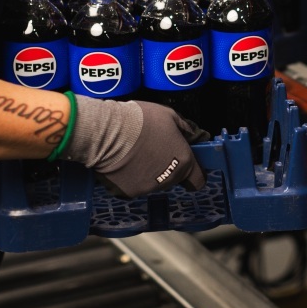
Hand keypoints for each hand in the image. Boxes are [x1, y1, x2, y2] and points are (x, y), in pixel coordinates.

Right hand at [64, 96, 207, 198]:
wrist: (108, 133)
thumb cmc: (141, 120)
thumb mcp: (169, 115)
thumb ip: (185, 128)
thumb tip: (192, 135)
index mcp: (183, 162)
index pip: (198, 180)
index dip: (194, 173)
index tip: (186, 165)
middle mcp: (169, 179)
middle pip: (172, 178)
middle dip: (166, 166)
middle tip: (152, 149)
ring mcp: (148, 188)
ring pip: (153, 182)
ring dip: (148, 171)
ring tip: (134, 153)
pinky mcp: (128, 192)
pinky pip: (133, 185)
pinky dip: (129, 176)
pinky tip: (122, 161)